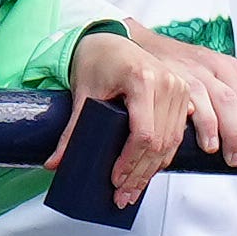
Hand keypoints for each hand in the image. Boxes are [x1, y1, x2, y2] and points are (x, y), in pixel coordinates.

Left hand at [57, 29, 206, 206]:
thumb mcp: (83, 93)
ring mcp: (177, 87)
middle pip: (160, 142)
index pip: (144, 133)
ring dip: (152, 170)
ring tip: (132, 191)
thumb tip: (55, 163)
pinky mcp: (181, 94)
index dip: (130, 162)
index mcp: (142, 79)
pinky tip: (147, 172)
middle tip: (122, 196)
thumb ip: (72, 130)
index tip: (115, 179)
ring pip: (171, 142)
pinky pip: (177, 134)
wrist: (109, 39)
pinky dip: (162, 156)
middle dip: (140, 174)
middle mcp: (166, 82)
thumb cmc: (96, 60)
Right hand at [129, 23, 236, 165]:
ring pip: (208, 100)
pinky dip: (185, 116)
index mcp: (228, 67)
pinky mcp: (165, 81)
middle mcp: (210, 69)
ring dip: (215, 128)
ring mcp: (188, 75)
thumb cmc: (192, 62)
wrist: (146, 46)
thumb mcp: (227, 66)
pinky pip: (178, 101)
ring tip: (219, 152)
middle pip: (232, 100)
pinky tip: (188, 132)